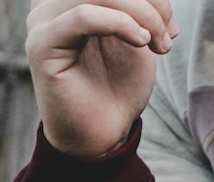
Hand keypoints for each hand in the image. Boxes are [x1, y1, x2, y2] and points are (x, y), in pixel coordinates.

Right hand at [26, 0, 178, 158]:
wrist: (101, 136)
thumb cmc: (117, 90)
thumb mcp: (137, 39)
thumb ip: (141, 9)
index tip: (171, 27)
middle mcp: (53, 3)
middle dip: (148, 3)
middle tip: (167, 36)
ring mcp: (44, 20)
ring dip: (139, 13)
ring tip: (157, 44)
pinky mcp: (42, 44)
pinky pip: (82, 16)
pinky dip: (119, 23)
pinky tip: (141, 42)